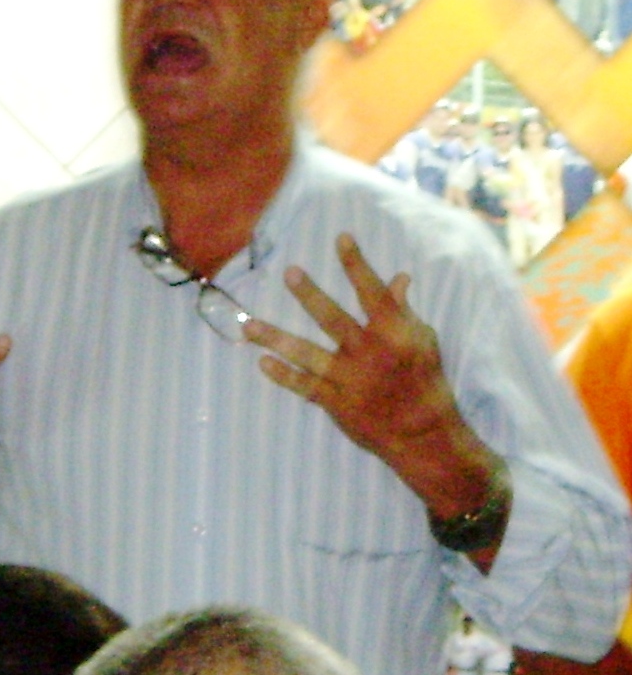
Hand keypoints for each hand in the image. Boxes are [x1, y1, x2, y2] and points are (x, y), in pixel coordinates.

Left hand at [244, 233, 496, 515]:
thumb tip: (399, 277)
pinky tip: (262, 362)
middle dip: (310, 295)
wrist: (425, 437)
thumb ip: (403, 311)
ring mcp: (349, 380)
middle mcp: (368, 354)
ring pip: (307, 354)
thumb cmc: (426, 383)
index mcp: (394, 335)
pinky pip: (304, 386)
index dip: (357, 264)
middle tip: (290, 273)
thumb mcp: (424, 342)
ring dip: (276, 338)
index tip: (341, 237)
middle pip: (333, 319)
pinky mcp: (336, 403)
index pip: (374, 292)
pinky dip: (283, 375)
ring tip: (248, 324)